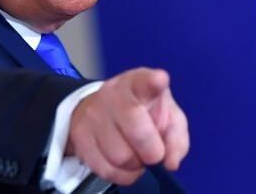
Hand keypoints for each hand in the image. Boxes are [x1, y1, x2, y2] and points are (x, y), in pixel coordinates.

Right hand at [66, 67, 188, 185]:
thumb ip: (175, 137)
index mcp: (138, 84)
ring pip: (121, 157)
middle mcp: (112, 95)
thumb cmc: (142, 113)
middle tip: (154, 153)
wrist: (101, 109)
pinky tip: (123, 163)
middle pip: (137, 131)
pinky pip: (106, 169)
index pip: (145, 82)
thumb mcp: (168, 117)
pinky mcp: (79, 135)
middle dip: (152, 152)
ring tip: (135, 154)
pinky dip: (121, 175)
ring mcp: (92, 114)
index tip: (159, 81)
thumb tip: (170, 162)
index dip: (153, 83)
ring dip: (135, 165)